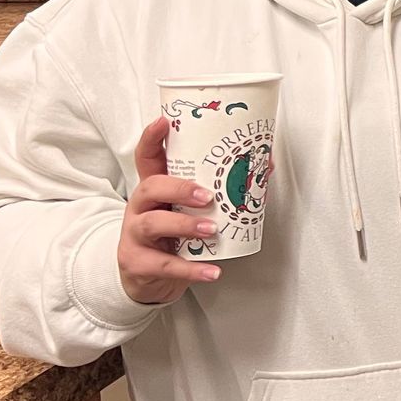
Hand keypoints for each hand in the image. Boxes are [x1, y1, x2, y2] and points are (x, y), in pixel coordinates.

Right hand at [118, 117, 221, 304]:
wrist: (147, 279)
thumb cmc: (173, 235)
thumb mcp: (190, 210)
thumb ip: (220, 189)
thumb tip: (266, 164)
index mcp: (154, 189)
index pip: (146, 158)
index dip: (152, 138)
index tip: (164, 121)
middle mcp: (139, 208)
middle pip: (150, 187)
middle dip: (179, 188)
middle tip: (208, 196)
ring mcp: (134, 236)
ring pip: (152, 224)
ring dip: (185, 225)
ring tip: (212, 230)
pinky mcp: (137, 264)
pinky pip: (164, 266)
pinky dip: (191, 270)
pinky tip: (212, 272)